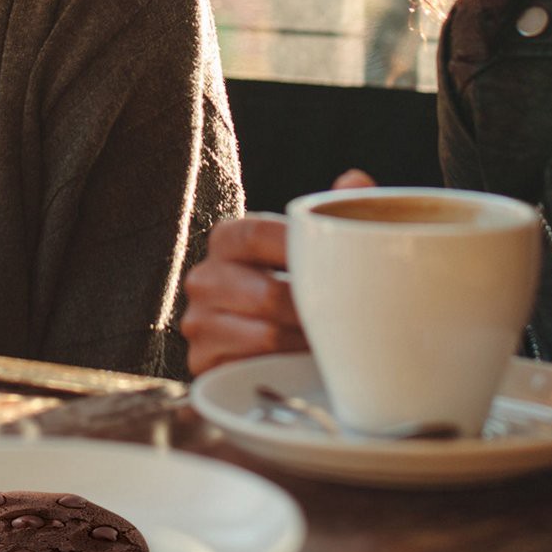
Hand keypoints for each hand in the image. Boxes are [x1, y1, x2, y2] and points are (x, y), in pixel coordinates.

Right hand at [180, 169, 377, 376]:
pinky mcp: (201, 364)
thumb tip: (353, 180)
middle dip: (315, 311)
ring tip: (337, 345)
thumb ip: (335, 211)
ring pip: (264, 336)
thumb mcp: (314, 246)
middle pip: (267, 294)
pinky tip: (307, 369)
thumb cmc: (299, 285)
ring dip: (307, 345)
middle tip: (353, 319)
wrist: (267, 347)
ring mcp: (198, 323)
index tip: (337, 267)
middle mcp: (203, 278)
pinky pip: (250, 370)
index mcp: (227, 239)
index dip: (297, 250)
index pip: (256, 234)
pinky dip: (285, 372)